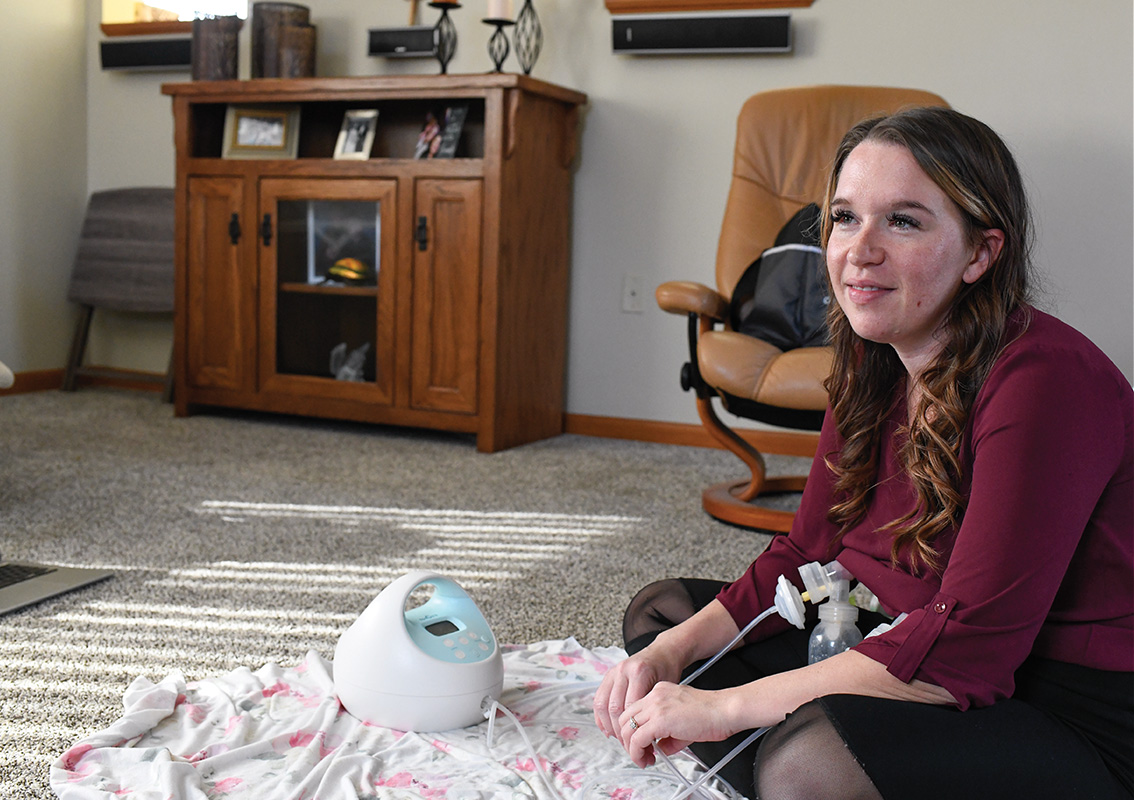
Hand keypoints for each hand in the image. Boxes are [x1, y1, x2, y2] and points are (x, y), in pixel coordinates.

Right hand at [592, 645, 682, 746]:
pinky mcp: (608, 675)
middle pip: (614, 707)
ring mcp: (614, 672)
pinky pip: (599, 698)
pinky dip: (601, 716)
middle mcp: (624, 670)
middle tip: (628, 745)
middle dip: (620, 731)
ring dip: (608, 725)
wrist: (663, 652)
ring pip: (602, 704)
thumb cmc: (668, 669)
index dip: (633, 729)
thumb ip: (654, 709)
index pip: (630, 707)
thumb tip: (647, 736)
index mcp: (640, 672)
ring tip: (618, 738)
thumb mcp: (666, 689)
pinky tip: (607, 727)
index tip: (640, 743)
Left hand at [618, 682, 735, 768]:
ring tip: (642, 759)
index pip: (634, 710)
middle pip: (625, 718)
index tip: (640, 743)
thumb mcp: (682, 719)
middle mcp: (654, 696)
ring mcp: (655, 706)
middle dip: (627, 739)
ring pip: (628, 729)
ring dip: (631, 749)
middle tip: (638, 753)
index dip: (633, 729)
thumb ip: (668, 732)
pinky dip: (638, 752)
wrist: (725, 710)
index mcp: (660, 691)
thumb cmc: (712, 713)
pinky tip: (647, 758)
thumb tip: (659, 747)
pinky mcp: (659, 720)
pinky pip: (638, 739)